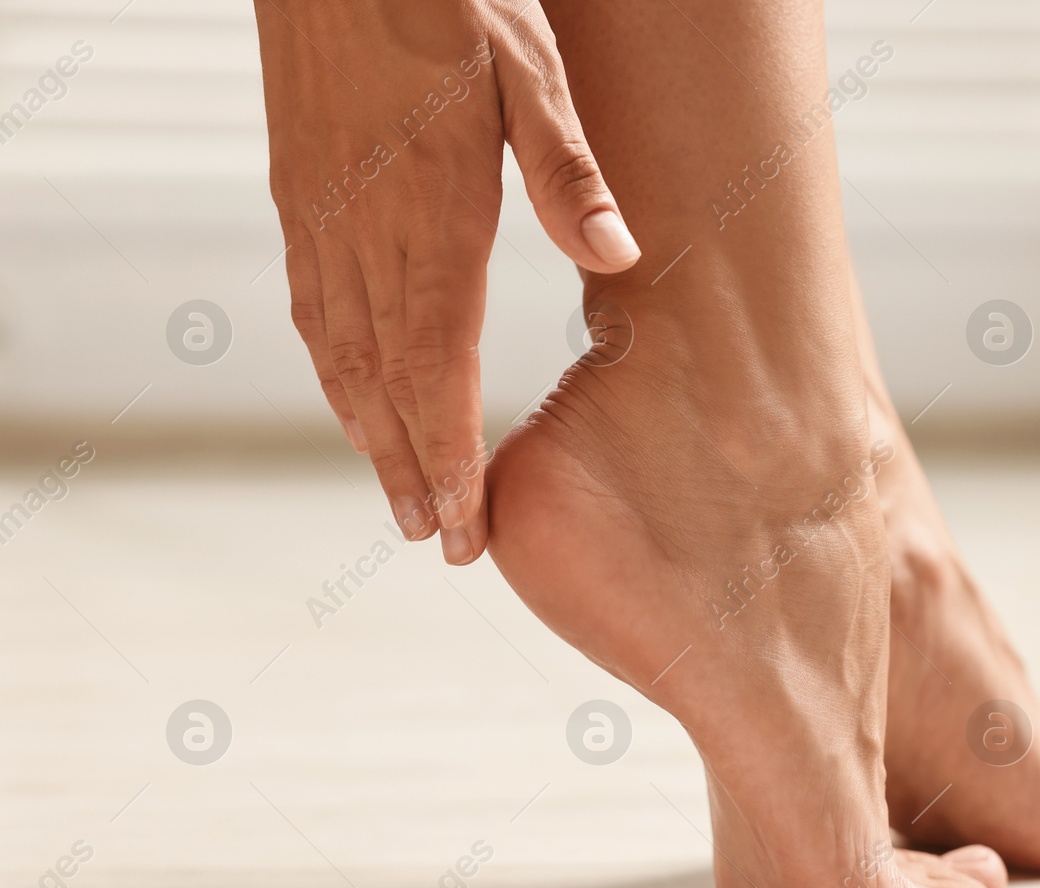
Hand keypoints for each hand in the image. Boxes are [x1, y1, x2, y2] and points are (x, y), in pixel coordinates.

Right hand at [254, 0, 639, 562]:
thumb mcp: (529, 71)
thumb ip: (570, 171)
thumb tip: (619, 254)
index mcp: (432, 214)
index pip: (436, 367)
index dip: (448, 457)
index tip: (465, 527)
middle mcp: (365, 232)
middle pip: (384, 382)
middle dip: (411, 471)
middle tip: (437, 542)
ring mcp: (321, 218)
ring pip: (339, 354)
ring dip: (368, 434)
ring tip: (397, 497)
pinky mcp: (298, 196)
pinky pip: (309, 307)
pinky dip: (331, 371)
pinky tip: (348, 397)